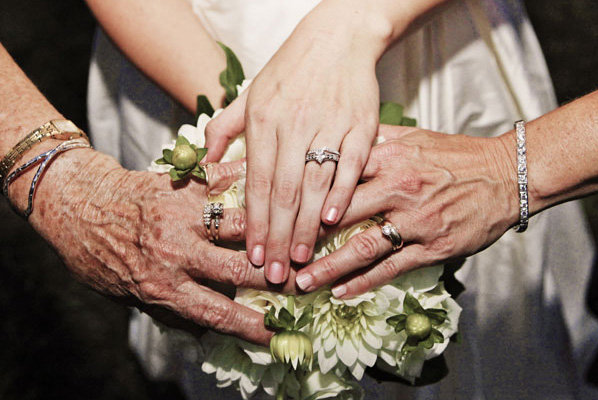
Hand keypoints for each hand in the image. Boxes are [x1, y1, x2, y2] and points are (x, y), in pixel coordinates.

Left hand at [26, 151, 288, 344]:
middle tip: (308, 279)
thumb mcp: (128, 295)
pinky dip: (255, 179)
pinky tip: (280, 178)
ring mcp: (183, 213)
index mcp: (161, 284)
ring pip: (240, 222)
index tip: (278, 334)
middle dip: (276, 275)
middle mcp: (176, 250)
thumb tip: (210, 331)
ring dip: (274, 229)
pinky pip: (226, 178)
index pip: (216, 312)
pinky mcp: (185, 182)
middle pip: (238, 267)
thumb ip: (171, 311)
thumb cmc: (101, 255)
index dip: (251, 325)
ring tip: (303, 233)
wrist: (76, 203)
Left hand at [204, 1, 390, 283]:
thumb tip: (203, 163)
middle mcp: (294, 125)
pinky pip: (351, 164)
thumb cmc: (291, 69)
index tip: (254, 256)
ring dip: (307, 225)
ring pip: (315, 183)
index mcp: (264, 121)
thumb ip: (223, 129)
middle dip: (278, 236)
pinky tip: (333, 221)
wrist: (338, 38)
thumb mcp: (250, 93)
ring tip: (301, 258)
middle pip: (284, 191)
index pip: (257, 183)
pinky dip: (342, 193)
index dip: (254, 223)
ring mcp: (330, 124)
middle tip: (276, 274)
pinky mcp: (362, 124)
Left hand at [295, 126, 517, 296]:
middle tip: (276, 251)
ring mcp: (414, 220)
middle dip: (303, 235)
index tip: (274, 205)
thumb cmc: (456, 156)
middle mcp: (397, 187)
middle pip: (339, 214)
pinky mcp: (432, 245)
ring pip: (360, 247)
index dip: (300, 190)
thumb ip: (374, 141)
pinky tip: (340, 292)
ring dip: (327, 268)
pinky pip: (390, 267)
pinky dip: (363, 282)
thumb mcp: (414, 137)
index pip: (333, 174)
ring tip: (301, 282)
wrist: (505, 175)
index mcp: (388, 157)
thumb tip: (337, 140)